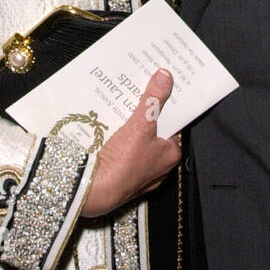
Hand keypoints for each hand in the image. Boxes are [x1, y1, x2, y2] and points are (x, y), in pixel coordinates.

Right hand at [80, 70, 180, 217]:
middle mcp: (159, 166)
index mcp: (171, 154)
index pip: (173, 124)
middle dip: (145, 116)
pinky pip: (124, 153)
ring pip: (138, 143)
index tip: (159, 92)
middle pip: (154, 133)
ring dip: (130, 129)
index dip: (166, 107)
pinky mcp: (123, 177)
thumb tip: (165, 78)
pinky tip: (108, 133)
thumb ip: (153, 100)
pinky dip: (118, 143)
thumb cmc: (124, 165)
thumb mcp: (141, 125)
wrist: (96, 191)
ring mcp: (140, 173)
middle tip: (137, 99)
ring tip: (121, 112)